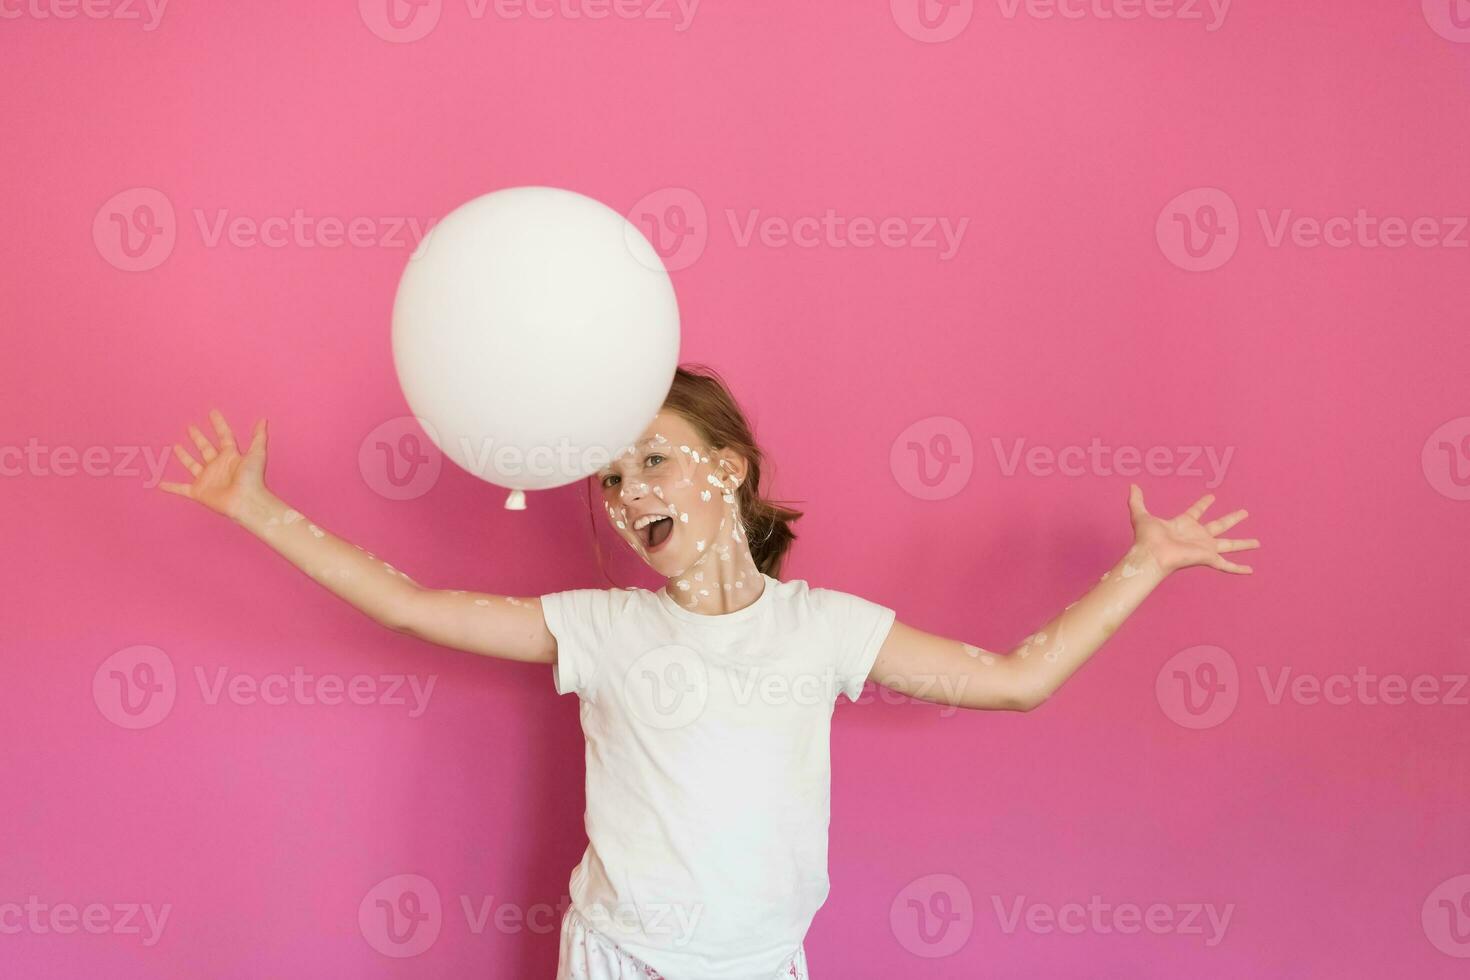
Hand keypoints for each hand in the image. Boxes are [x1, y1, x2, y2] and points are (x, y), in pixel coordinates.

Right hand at [158, 409, 269, 520]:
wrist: (246, 501)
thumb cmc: (253, 478)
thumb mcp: (257, 453)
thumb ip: (259, 437)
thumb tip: (263, 420)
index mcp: (231, 456)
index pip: (224, 436)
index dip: (219, 424)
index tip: (212, 412)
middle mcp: (218, 466)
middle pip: (205, 448)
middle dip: (198, 438)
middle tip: (190, 427)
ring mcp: (207, 479)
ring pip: (192, 465)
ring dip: (184, 456)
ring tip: (176, 446)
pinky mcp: (199, 492)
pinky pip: (181, 489)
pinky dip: (171, 487)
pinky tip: (161, 484)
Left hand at [1128, 483, 1258, 574]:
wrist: (1151, 555)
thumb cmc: (1145, 538)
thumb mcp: (1140, 514)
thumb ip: (1136, 500)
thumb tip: (1131, 486)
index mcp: (1184, 524)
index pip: (1197, 511)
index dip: (1204, 503)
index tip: (1212, 497)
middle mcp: (1197, 536)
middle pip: (1220, 525)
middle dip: (1233, 518)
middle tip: (1245, 512)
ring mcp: (1204, 548)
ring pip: (1230, 544)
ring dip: (1244, 543)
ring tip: (1258, 542)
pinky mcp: (1208, 558)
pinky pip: (1226, 565)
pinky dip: (1238, 568)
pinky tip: (1251, 570)